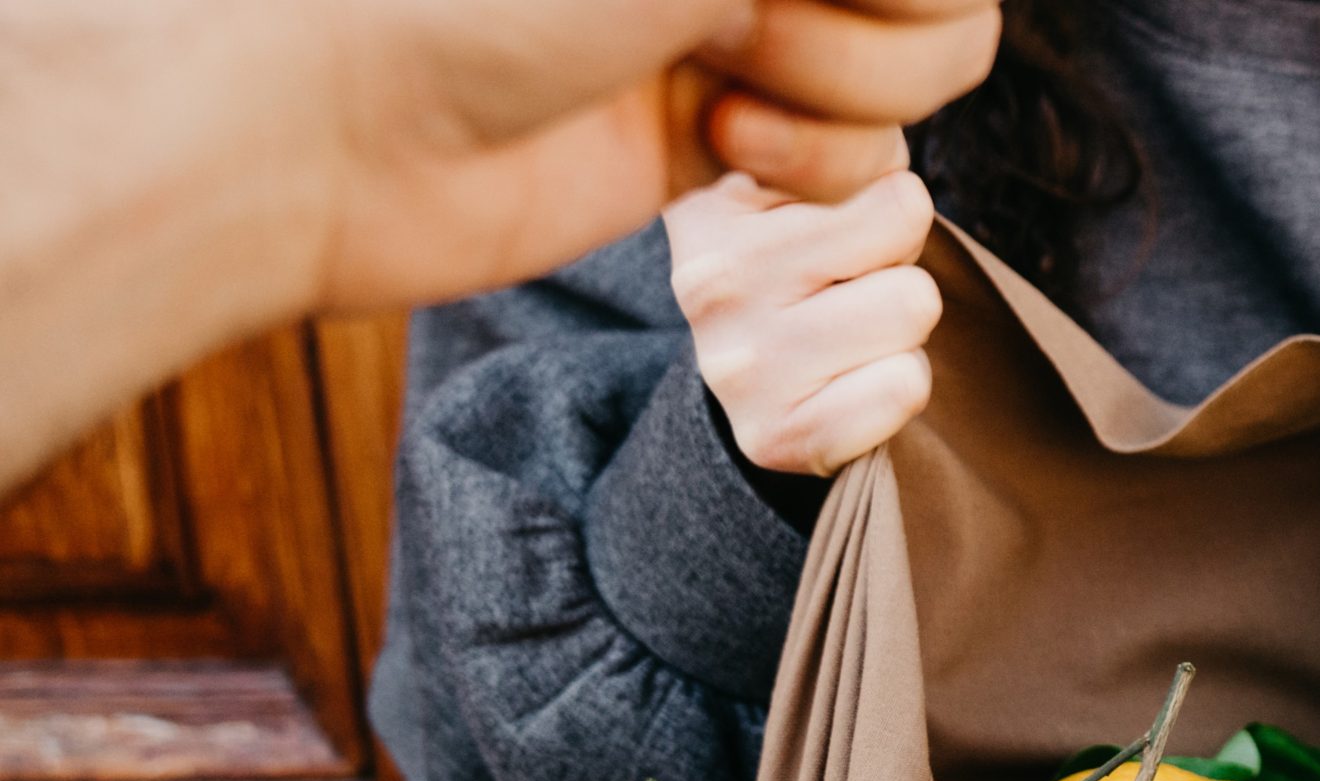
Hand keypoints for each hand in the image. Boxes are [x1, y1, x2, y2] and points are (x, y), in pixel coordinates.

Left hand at [306, 0, 1000, 306]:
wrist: (338, 125)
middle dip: (873, 19)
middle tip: (746, 16)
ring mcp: (744, 28)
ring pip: (918, 76)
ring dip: (846, 90)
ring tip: (722, 81)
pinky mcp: (723, 138)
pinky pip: (858, 161)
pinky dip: (814, 163)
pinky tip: (716, 146)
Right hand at [666, 170, 941, 476]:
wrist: (766, 387)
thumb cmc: (814, 264)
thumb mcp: (821, 184)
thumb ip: (852, 152)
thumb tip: (889, 193)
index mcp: (713, 201)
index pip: (874, 172)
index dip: (889, 204)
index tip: (839, 225)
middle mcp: (708, 279)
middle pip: (902, 231)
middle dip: (896, 262)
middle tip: (849, 289)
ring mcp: (734, 365)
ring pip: (912, 307)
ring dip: (901, 325)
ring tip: (849, 331)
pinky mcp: (773, 437)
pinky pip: (904, 386)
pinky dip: (899, 384)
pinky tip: (850, 382)